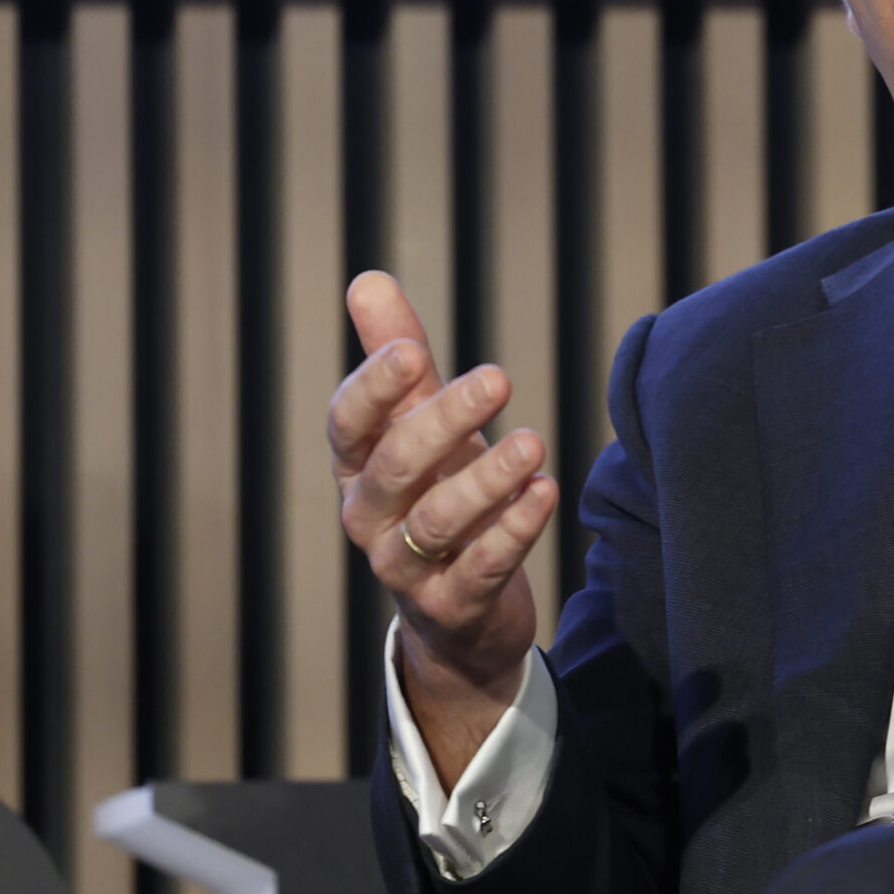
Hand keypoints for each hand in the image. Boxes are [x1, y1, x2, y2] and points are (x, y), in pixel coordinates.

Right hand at [330, 270, 556, 786]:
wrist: (458, 613)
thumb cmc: (436, 495)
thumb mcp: (419, 425)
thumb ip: (398, 358)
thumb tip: (367, 280)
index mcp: (357, 466)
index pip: (347, 423)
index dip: (374, 388)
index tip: (411, 350)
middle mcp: (370, 517)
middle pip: (395, 466)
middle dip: (444, 420)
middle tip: (499, 377)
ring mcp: (406, 567)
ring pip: (437, 521)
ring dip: (488, 479)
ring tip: (534, 444)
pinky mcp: (453, 605)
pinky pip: (481, 567)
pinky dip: (515, 529)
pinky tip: (546, 492)